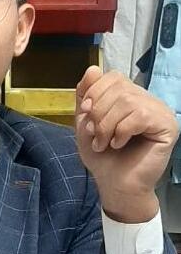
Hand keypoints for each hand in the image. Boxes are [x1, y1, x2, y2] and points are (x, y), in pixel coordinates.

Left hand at [75, 66, 178, 222]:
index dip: (95, 92)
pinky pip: (140, 116)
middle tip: (95, 136)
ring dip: (107, 125)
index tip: (86, 114)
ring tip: (104, 143)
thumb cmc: (102, 157)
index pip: (112, 76)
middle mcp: (147, 100)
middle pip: (118, 88)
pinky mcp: (167, 126)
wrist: (114, 185)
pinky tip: (119, 144)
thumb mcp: (85, 123)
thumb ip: (86, 97)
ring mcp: (160, 111)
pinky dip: (122, 131)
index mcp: (129, 96)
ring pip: (128, 101)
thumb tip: (93, 68)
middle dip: (99, 113)